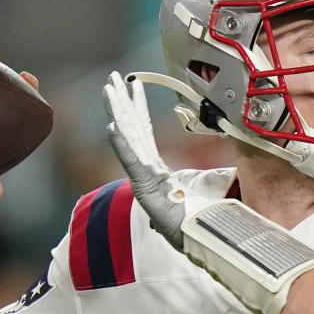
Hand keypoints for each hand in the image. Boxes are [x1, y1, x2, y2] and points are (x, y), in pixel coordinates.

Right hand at [103, 72, 198, 249]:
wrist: (190, 235)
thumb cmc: (188, 217)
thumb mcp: (194, 190)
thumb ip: (196, 181)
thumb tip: (204, 178)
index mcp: (154, 164)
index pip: (144, 128)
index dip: (138, 106)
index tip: (134, 84)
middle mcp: (145, 165)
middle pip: (131, 126)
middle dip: (121, 101)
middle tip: (112, 78)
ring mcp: (142, 174)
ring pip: (128, 136)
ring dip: (117, 112)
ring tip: (108, 91)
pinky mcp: (142, 186)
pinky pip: (131, 160)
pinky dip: (121, 144)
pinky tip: (112, 127)